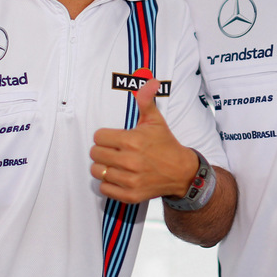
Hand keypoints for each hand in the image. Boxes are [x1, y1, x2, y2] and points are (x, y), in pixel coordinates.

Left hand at [89, 79, 198, 203]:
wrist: (181, 172)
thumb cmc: (165, 144)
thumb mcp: (155, 120)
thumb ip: (146, 100)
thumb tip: (150, 81)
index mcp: (133, 141)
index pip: (98, 137)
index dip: (104, 136)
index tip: (113, 138)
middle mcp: (130, 161)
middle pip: (95, 154)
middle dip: (102, 150)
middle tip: (113, 150)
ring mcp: (130, 180)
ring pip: (97, 171)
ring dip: (103, 167)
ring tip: (114, 163)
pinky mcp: (131, 195)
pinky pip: (104, 188)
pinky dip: (108, 183)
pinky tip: (118, 176)